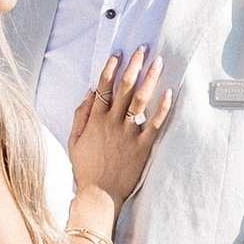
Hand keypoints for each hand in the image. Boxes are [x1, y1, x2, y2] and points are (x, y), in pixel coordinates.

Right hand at [65, 46, 172, 204]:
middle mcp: (112, 123)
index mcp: (96, 120)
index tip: (119, 54)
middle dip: (134, 64)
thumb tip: (90, 91)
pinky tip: (169, 93)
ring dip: (150, 78)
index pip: (104, 86)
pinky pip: (155, 124)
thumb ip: (80, 114)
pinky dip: (162, 108)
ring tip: (158, 62)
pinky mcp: (142, 147)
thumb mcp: (74, 140)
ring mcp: (128, 134)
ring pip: (140, 100)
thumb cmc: (86, 168)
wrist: (99, 194)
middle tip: (143, 49)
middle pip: (125, 87)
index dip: (112, 67)